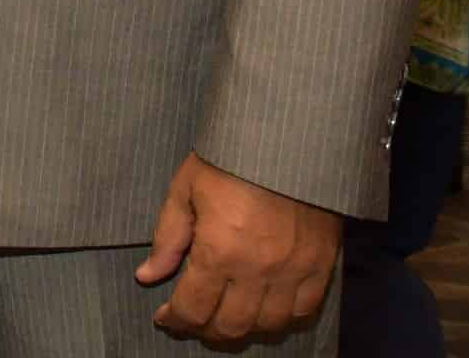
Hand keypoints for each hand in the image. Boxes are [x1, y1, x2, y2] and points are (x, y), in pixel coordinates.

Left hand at [135, 152, 339, 345]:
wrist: (287, 138)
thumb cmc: (228, 158)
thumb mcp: (185, 190)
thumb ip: (167, 238)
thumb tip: (147, 276)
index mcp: (219, 251)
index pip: (194, 308)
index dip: (176, 320)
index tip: (165, 318)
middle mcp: (257, 270)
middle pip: (231, 326)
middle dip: (205, 330)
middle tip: (193, 321)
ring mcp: (293, 272)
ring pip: (268, 326)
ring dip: (243, 330)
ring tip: (226, 317)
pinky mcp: (321, 266)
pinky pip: (304, 311)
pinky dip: (282, 319)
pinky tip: (265, 310)